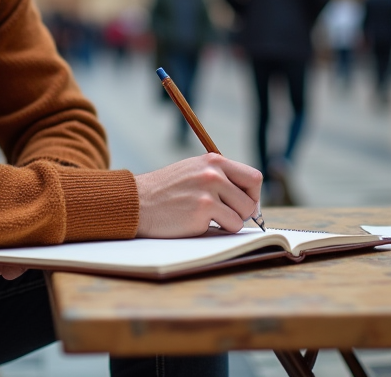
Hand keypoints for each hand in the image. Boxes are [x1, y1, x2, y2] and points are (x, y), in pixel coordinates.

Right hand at [134, 153, 262, 237]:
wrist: (137, 202)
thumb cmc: (164, 192)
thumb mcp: (192, 172)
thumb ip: (218, 177)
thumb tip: (248, 198)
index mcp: (213, 160)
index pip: (253, 176)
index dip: (252, 195)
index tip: (244, 205)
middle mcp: (213, 172)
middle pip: (251, 197)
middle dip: (244, 211)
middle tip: (228, 217)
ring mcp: (209, 190)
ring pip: (243, 214)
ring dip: (230, 222)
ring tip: (208, 219)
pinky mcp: (203, 209)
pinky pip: (230, 226)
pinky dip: (219, 230)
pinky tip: (198, 223)